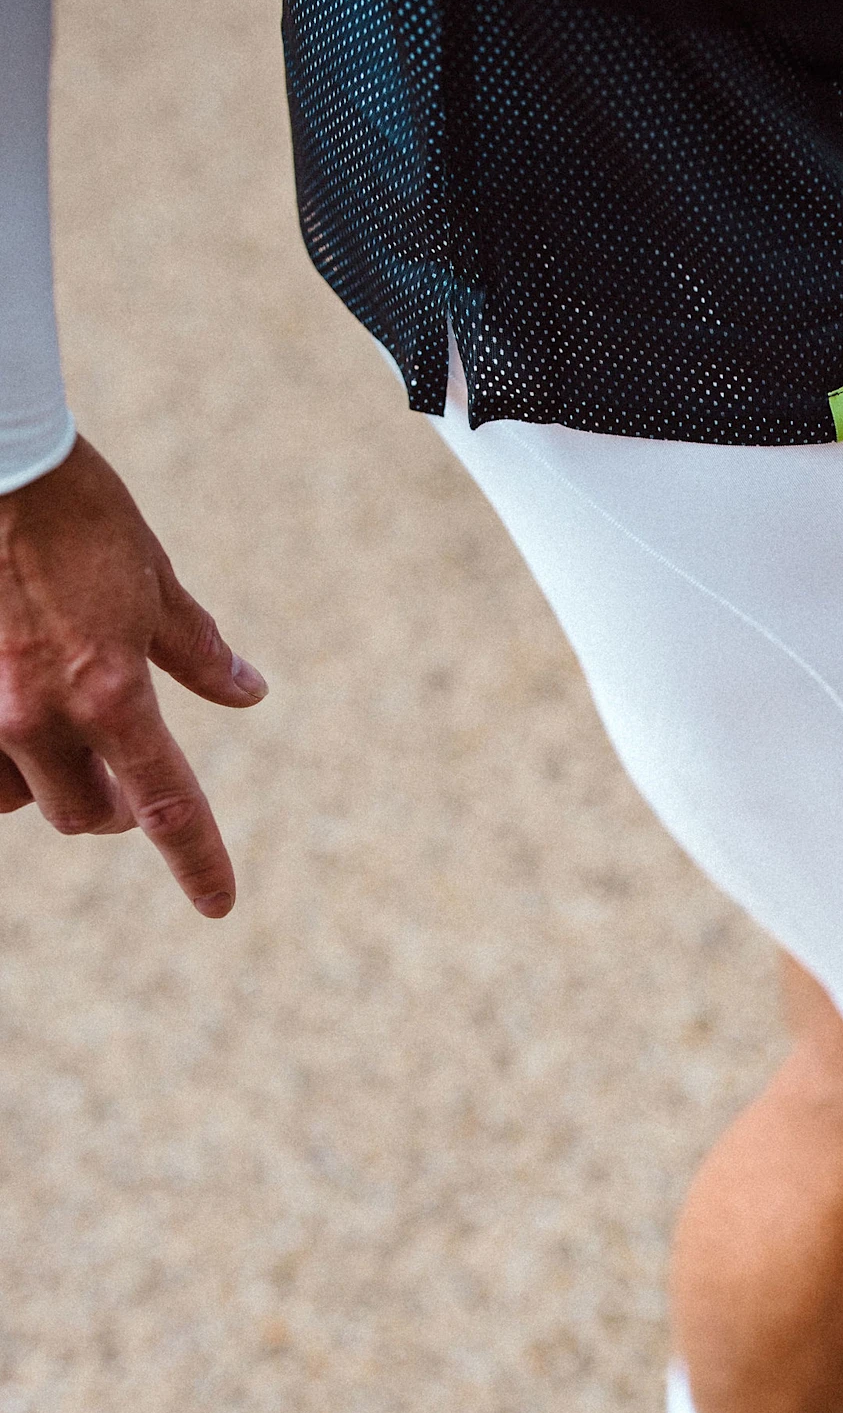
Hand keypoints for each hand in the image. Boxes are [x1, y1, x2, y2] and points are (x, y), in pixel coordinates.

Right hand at [0, 435, 266, 916]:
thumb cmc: (75, 508)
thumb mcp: (152, 579)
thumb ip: (197, 651)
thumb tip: (247, 695)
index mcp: (110, 692)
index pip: (170, 806)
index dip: (199, 862)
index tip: (220, 904)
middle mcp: (38, 716)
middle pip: (86, 814)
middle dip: (115, 807)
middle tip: (129, 782)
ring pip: (18, 796)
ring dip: (46, 782)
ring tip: (62, 741)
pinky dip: (0, 759)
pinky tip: (17, 721)